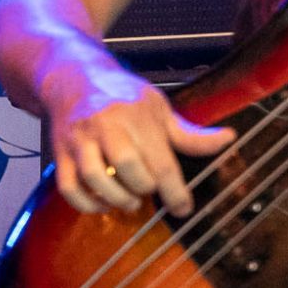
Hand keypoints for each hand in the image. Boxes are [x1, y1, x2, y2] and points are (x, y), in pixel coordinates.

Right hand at [42, 62, 233, 216]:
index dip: (175, 190)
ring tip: (128, 202)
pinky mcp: (59, 152)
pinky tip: (102, 203)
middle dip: (144, 189)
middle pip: (128, 167)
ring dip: (115, 198)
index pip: (160, 160)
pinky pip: (68, 186)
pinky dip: (86, 203)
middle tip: (150, 193)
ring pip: (94, 177)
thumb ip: (188, 132)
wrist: (72, 78)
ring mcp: (78, 139)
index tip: (184, 208)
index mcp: (135, 114)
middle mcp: (105, 125)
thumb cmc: (121, 95)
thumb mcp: (157, 106)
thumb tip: (228, 140)